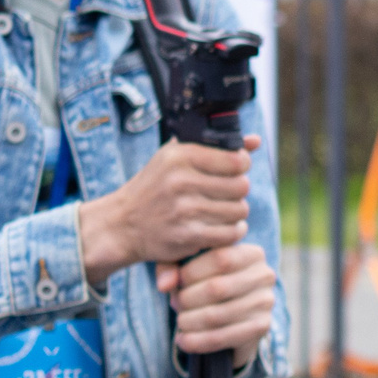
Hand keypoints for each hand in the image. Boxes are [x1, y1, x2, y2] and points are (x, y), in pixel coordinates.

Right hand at [80, 135, 256, 284]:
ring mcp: (184, 210)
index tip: (234, 171)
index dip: (242, 166)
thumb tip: (256, 141)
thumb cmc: (154, 187)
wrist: (121, 224)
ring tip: (223, 211)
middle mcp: (181, 181)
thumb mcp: (174, 157)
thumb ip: (215, 147)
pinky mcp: (187, 236)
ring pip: (239, 210)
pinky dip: (233, 232)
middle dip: (238, 191)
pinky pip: (230, 233)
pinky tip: (223, 227)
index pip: (235, 160)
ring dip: (236, 213)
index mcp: (179, 156)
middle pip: (241, 186)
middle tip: (227, 194)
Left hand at [160, 240, 275, 370]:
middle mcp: (265, 275)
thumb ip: (172, 268)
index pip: (220, 258)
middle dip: (188, 299)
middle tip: (175, 304)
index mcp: (252, 253)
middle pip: (218, 288)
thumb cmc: (208, 282)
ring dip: (189, 321)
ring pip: (217, 315)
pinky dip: (197, 341)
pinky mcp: (262, 327)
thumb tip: (164, 285)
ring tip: (179, 322)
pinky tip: (183, 340)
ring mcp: (266, 302)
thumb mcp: (189, 267)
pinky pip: (223, 337)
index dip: (192, 272)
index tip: (175, 283)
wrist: (233, 314)